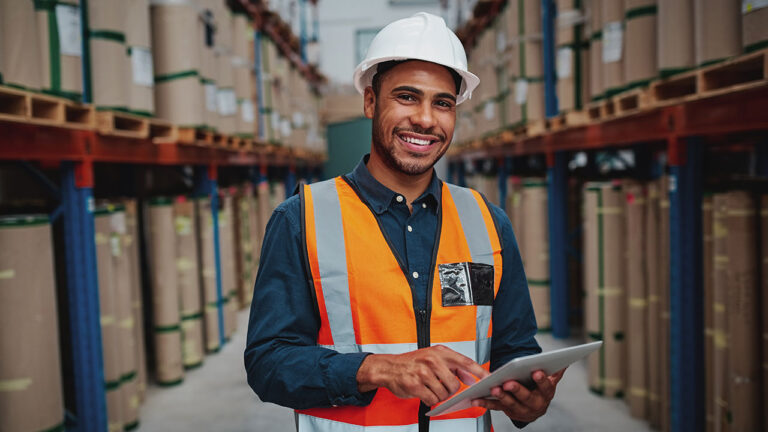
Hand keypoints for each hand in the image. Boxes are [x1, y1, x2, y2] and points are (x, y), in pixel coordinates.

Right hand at [356, 345, 489, 405]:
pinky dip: (430, 400)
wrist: (389, 368)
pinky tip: (424, 393)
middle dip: (450, 390)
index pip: (465, 362)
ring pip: (443, 393)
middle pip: (454, 384)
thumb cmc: (412, 363)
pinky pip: (432, 399)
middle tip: (442, 386)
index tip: (489, 379)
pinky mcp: (415, 385)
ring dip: (439, 395)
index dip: (479, 372)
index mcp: (440, 352)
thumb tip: (471, 377)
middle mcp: (432, 360)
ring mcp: (423, 373)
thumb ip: (454, 366)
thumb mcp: (434, 358)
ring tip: (430, 388)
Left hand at [471, 368, 565, 422]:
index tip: (536, 371)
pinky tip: (477, 399)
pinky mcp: (507, 411)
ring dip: (501, 396)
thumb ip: (555, 372)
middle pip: (526, 397)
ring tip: (493, 388)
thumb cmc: (540, 391)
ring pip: (510, 403)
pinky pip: (496, 407)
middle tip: (509, 382)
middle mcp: (534, 404)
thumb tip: (565, 361)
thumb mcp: (549, 383)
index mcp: (546, 394)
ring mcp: (520, 409)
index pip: (545, 387)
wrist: (533, 410)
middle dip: (517, 390)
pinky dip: (485, 403)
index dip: (541, 380)